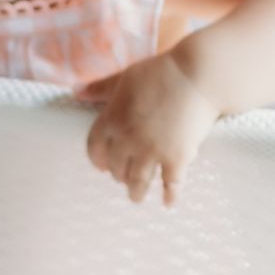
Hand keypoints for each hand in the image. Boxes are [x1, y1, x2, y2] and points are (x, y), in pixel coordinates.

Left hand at [78, 51, 220, 206]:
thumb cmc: (161, 71)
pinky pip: (170, 184)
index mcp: (112, 119)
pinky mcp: (176, 159)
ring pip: (138, 181)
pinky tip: (169, 203)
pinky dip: (169, 196)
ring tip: (136, 197)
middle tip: (123, 179)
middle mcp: (128, 140)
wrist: (197, 76)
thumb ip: (101, 88)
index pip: (94, 148)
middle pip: (116, 167)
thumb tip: (76, 91)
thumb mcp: (125, 77)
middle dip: (119, 175)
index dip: (97, 159)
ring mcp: (152, 152)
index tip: (102, 166)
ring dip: (136, 192)